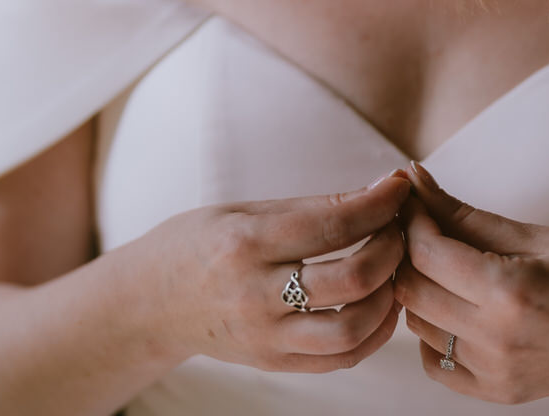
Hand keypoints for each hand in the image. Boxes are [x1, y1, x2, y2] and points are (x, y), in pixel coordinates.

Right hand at [140, 169, 410, 372]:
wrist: (148, 303)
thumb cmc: (198, 243)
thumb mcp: (244, 211)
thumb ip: (311, 207)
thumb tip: (378, 192)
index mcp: (246, 243)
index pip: (333, 224)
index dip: (379, 203)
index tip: (400, 186)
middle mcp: (255, 294)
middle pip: (352, 279)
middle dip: (392, 248)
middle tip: (400, 228)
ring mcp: (264, 336)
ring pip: (352, 328)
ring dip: (388, 296)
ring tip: (393, 269)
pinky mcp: (273, 363)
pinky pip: (340, 359)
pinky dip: (374, 334)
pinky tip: (382, 305)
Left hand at [395, 163, 548, 404]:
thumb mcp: (538, 234)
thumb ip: (466, 215)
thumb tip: (416, 182)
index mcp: (510, 291)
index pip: (427, 252)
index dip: (414, 219)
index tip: (417, 199)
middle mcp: (497, 339)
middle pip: (413, 290)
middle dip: (410, 252)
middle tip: (425, 226)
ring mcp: (497, 373)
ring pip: (418, 326)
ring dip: (422, 291)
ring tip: (448, 265)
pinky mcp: (500, 392)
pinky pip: (435, 363)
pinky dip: (436, 333)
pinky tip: (461, 307)